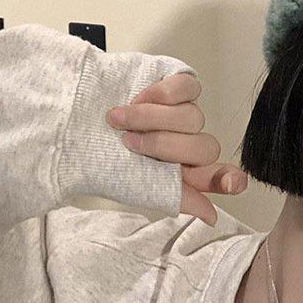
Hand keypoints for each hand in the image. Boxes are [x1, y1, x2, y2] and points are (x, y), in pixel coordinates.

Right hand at [104, 72, 246, 226]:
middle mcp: (188, 144)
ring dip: (153, 119)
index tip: (234, 183)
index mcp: (183, 173)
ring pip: (193, 117)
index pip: (218, 177)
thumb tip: (211, 216)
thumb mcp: (136, 186)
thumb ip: (178, 198)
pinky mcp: (176, 86)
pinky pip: (188, 88)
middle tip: (130, 143)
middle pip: (205, 147)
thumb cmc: (99, 158)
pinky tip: (139, 98)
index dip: (228, 179)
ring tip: (120, 119)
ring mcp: (183, 114)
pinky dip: (162, 94)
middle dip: (165, 145)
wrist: (68, 123)